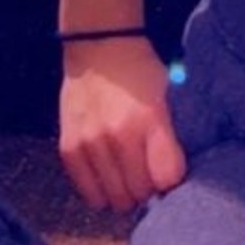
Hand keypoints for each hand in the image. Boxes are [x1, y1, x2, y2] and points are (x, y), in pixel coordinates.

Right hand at [59, 36, 187, 212]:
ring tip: (128, 176)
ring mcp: (91, 144)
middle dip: (149, 189)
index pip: (167, 178)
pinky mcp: (69, 149)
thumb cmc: (139, 70)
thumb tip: (175, 175)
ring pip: (115, 198)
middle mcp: (119, 136)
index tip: (170, 172)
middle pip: (140, 193)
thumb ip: (170, 133)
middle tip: (148, 174)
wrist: (99, 46)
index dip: (172, 180)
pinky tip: (108, 177)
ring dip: (125, 193)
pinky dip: (101, 191)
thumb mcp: (167, 94)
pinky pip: (88, 192)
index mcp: (150, 119)